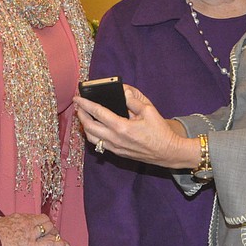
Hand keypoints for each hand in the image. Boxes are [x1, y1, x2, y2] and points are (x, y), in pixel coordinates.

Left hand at [74, 84, 198, 168]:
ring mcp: (115, 148)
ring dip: (85, 126)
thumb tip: (123, 91)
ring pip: (92, 138)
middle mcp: (115, 139)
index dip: (85, 104)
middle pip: (89, 127)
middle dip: (81, 115)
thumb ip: (133, 100)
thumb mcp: (149, 111)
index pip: (98, 113)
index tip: (77, 98)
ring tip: (84, 116)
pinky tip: (95, 127)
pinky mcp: (118, 153)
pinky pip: (99, 144)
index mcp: (122, 127)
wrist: (168, 152)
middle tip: (78, 106)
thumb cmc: (160, 132)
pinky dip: (93, 135)